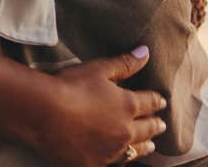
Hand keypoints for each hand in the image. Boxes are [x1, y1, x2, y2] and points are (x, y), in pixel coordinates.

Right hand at [35, 46, 165, 166]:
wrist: (45, 114)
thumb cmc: (72, 86)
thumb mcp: (100, 69)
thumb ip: (125, 63)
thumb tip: (146, 52)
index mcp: (128, 105)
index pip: (149, 102)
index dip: (156, 101)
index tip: (162, 101)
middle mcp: (124, 131)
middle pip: (146, 129)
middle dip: (155, 125)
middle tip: (162, 125)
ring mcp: (110, 151)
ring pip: (134, 150)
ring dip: (144, 147)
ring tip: (150, 146)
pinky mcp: (94, 164)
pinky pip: (114, 164)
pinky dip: (122, 160)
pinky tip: (121, 159)